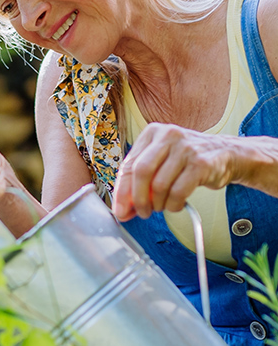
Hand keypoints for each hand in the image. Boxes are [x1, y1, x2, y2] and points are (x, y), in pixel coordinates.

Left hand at [112, 123, 237, 220]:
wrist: (225, 154)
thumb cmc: (187, 160)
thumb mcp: (160, 161)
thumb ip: (139, 181)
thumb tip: (122, 209)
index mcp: (152, 133)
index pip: (128, 165)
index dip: (121, 192)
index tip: (120, 210)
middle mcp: (168, 136)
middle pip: (141, 172)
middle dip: (138, 199)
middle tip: (141, 212)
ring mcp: (186, 148)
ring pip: (159, 185)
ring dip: (157, 204)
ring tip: (161, 206)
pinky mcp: (201, 163)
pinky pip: (178, 192)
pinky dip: (173, 205)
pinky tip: (174, 205)